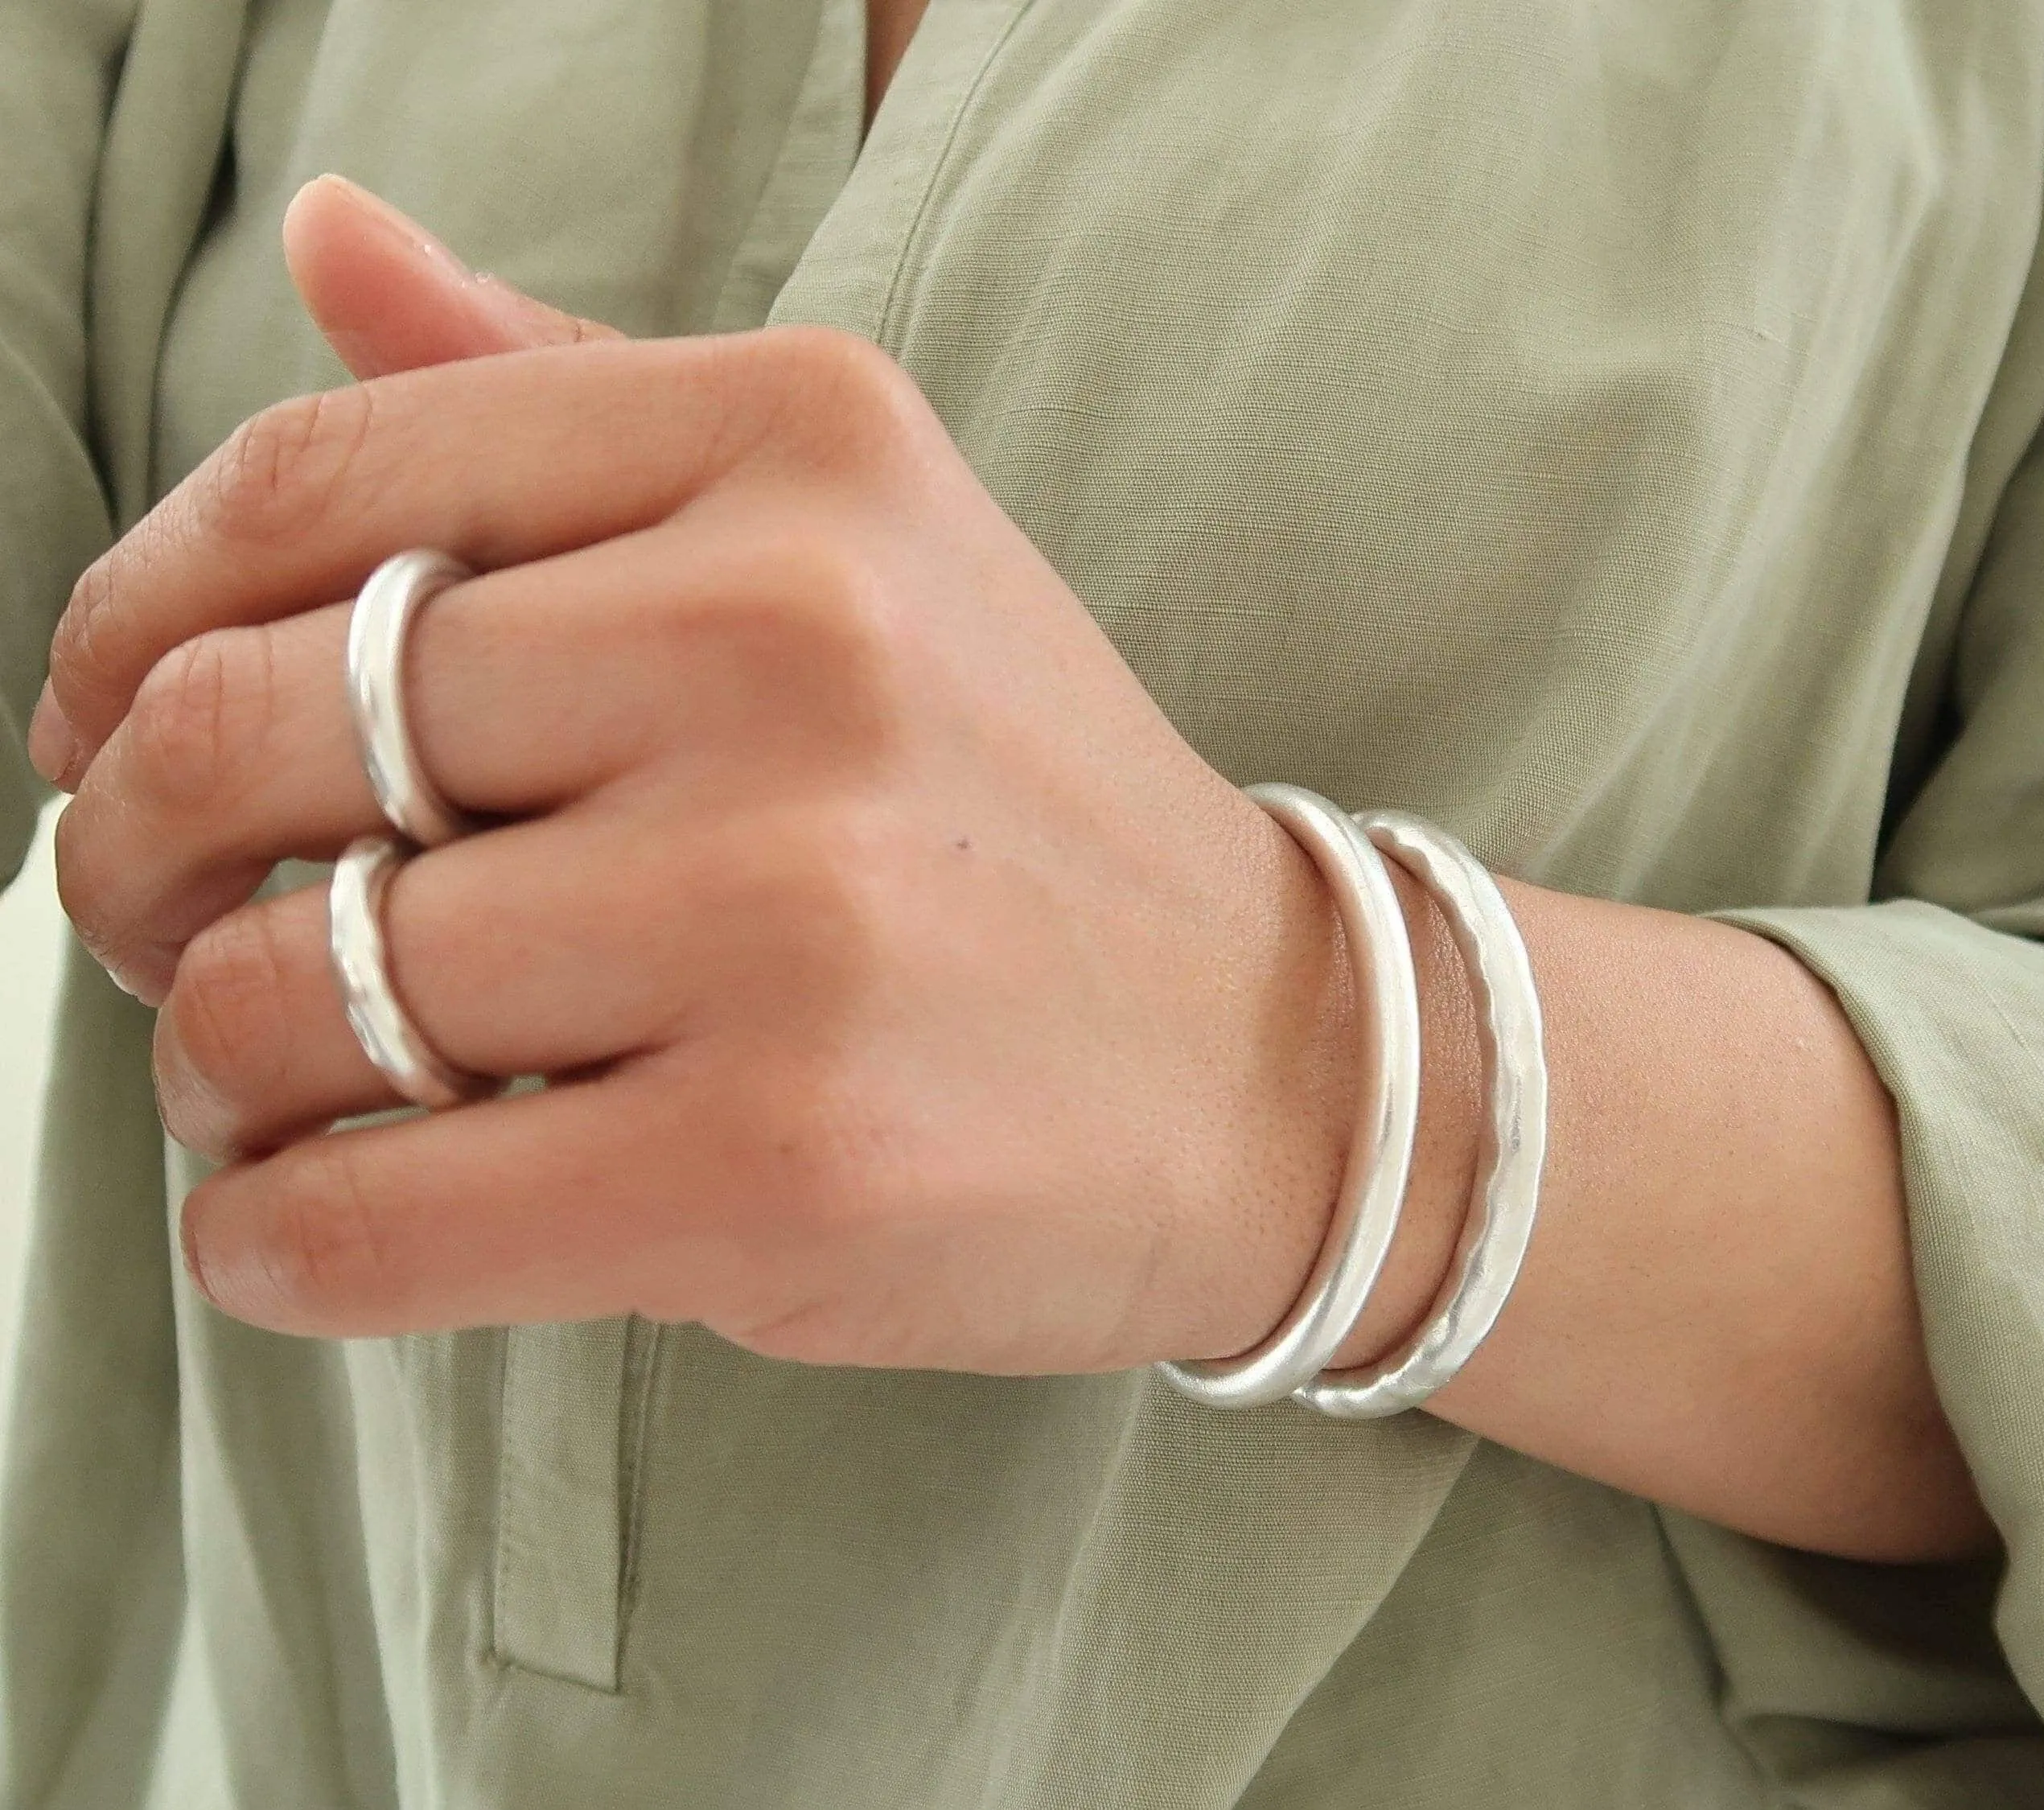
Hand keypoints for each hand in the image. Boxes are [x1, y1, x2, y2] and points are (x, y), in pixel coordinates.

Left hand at [33, 177, 1377, 1374]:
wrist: (1273, 1063)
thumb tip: (318, 238)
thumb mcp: (844, 533)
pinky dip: (270, 1240)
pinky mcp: (781, 1160)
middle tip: (166, 929)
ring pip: (286, 988)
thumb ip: (565, 390)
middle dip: (133, 858)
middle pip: (254, 729)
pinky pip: (364, 1209)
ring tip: (275, 1086)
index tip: (106, 724)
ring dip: (208, 1065)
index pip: (321, 482)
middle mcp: (797, 640)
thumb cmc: (1010, 806)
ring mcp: (793, 907)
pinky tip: (309, 1224)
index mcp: (799, 445)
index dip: (130, 617)